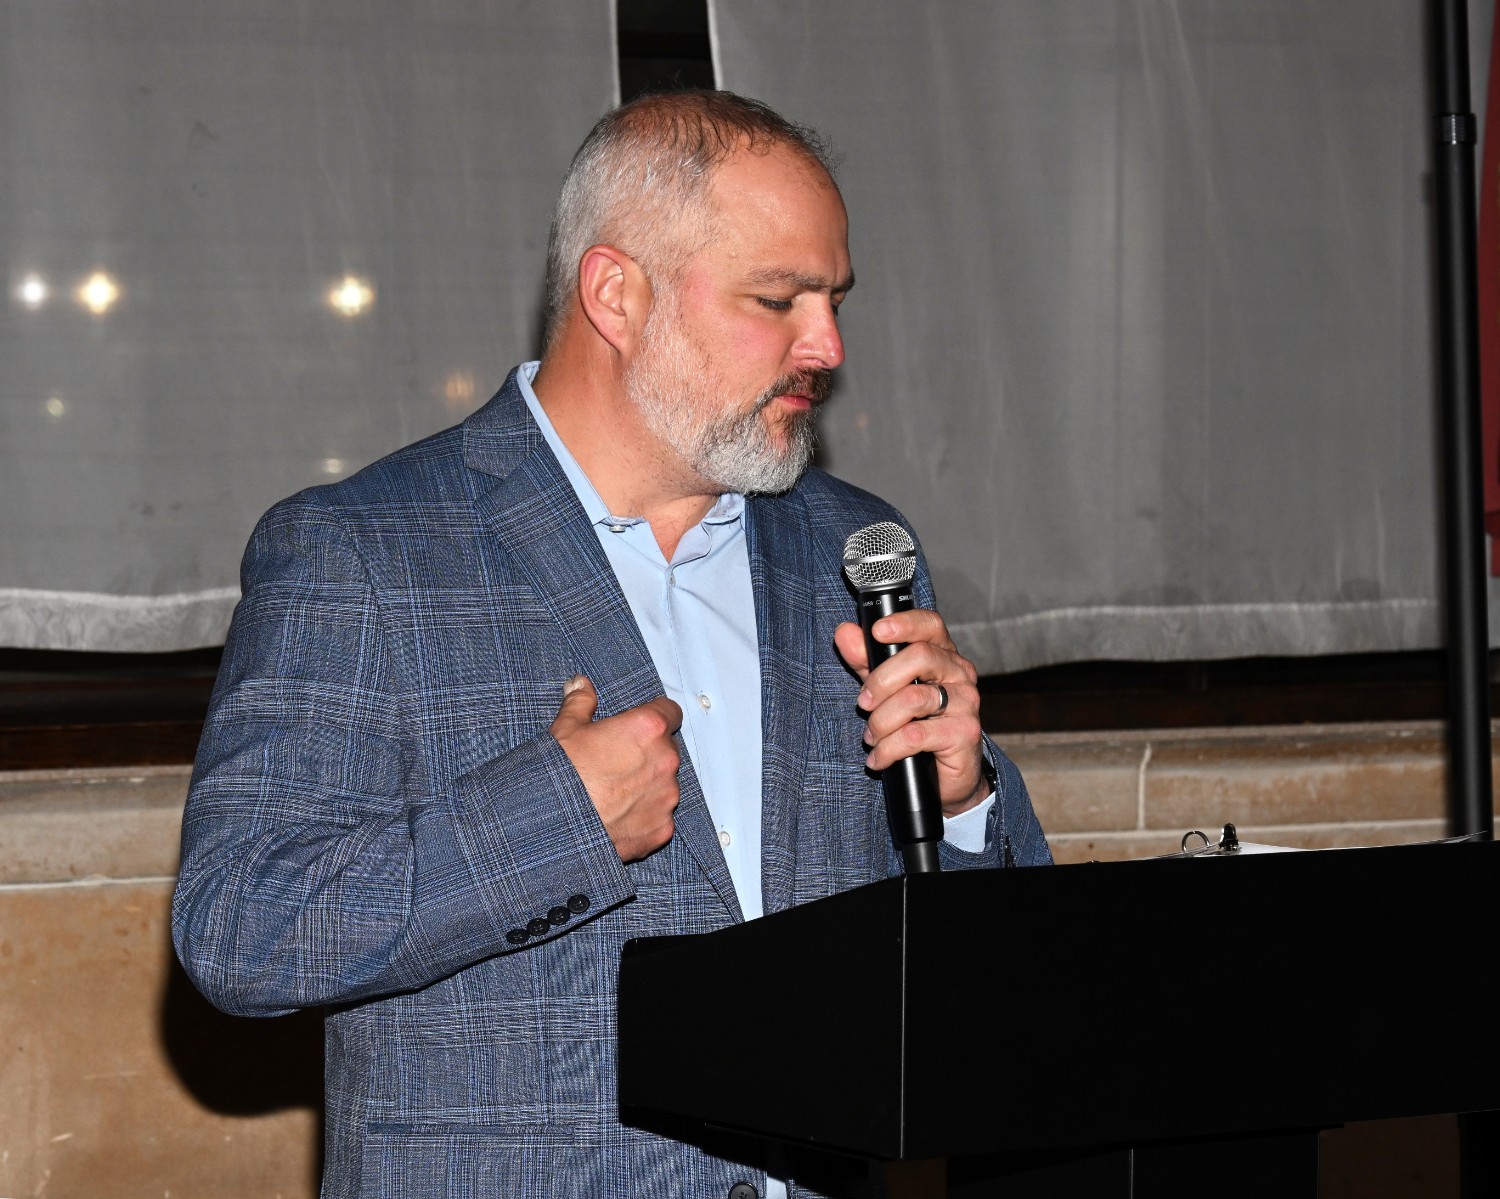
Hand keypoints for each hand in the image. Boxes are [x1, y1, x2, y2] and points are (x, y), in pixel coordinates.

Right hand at [550, 675, 682, 862]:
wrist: (553, 825)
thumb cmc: (561, 774)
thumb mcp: (566, 728)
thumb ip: (581, 701)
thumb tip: (580, 684)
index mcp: (647, 728)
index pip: (670, 711)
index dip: (655, 716)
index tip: (640, 725)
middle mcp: (665, 760)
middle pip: (667, 750)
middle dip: (648, 754)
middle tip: (617, 762)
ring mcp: (667, 797)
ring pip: (666, 784)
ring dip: (648, 785)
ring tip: (615, 793)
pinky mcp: (662, 828)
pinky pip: (659, 816)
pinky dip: (644, 816)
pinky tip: (618, 816)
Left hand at [833, 610, 987, 816]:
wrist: (943, 774)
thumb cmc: (916, 724)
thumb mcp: (885, 688)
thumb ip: (866, 660)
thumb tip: (844, 632)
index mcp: (942, 654)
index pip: (930, 625)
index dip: (905, 623)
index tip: (877, 631)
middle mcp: (959, 672)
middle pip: (920, 657)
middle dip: (880, 681)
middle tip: (863, 704)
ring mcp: (966, 702)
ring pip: (914, 699)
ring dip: (881, 721)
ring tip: (871, 737)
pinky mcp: (965, 733)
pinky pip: (916, 735)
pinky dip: (888, 749)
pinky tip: (879, 758)